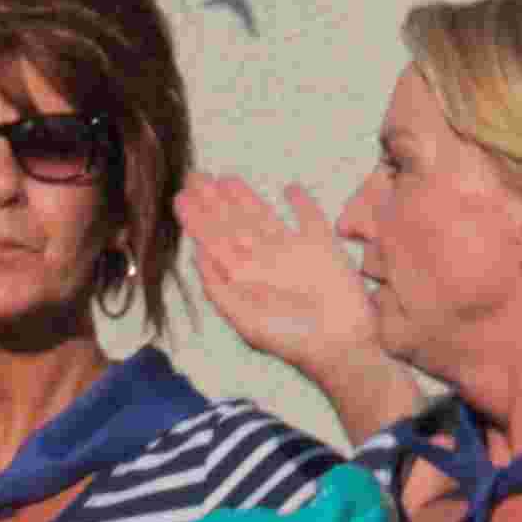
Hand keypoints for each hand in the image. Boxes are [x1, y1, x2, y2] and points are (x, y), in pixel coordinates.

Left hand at [180, 175, 373, 377]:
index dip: (197, 220)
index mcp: (243, 278)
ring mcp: (292, 252)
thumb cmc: (291, 339)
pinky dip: (301, 203)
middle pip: (233, 224)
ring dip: (245, 198)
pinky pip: (309, 218)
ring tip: (226, 178)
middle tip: (194, 176)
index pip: (214, 242)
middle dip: (213, 202)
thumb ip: (219, 288)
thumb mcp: (245, 320)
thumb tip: (198, 253)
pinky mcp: (322, 246)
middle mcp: (264, 262)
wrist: (340, 345)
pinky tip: (290, 188)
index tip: (180, 197)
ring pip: (263, 216)